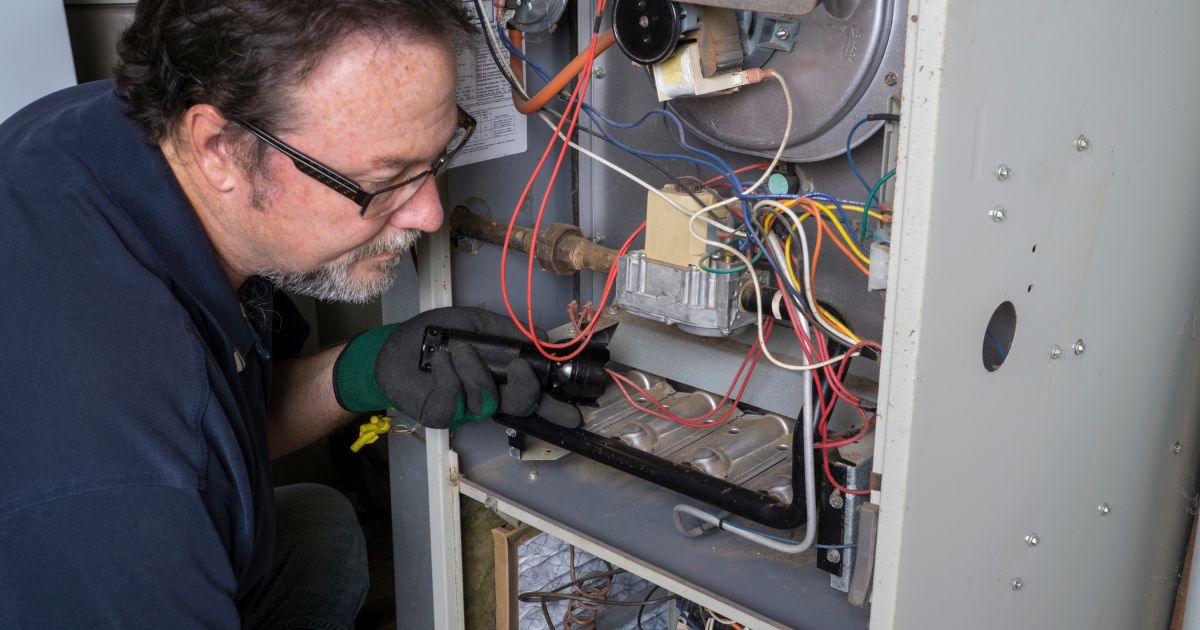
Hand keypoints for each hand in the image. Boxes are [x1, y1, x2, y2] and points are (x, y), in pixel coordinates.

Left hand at [332, 307, 581, 428]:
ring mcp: (465, 409)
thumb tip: (543, 336)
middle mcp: (488, 396)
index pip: (534, 396)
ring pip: (486, 400)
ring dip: (474, 371)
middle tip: (520, 368)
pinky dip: (448, 375)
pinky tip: (439, 361)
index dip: (555, 407)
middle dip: (526, 389)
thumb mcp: (476, 323)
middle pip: (520, 405)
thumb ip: (508, 331)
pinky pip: (454, 400)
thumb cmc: (435, 335)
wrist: (394, 346)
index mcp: (501, 378)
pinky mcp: (441, 414)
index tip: (575, 413)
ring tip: (457, 351)